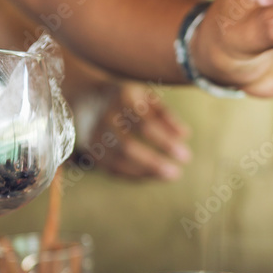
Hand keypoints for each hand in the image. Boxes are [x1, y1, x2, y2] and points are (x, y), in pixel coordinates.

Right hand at [73, 81, 190, 179]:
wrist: (87, 96)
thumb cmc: (127, 98)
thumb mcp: (146, 97)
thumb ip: (165, 114)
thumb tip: (185, 135)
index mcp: (121, 99)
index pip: (145, 125)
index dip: (165, 143)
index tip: (185, 156)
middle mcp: (104, 118)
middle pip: (128, 147)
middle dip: (154, 162)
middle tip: (176, 173)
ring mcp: (93, 135)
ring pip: (118, 161)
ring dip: (145, 172)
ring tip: (169, 176)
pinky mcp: (91, 150)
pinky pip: (112, 168)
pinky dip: (134, 175)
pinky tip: (152, 175)